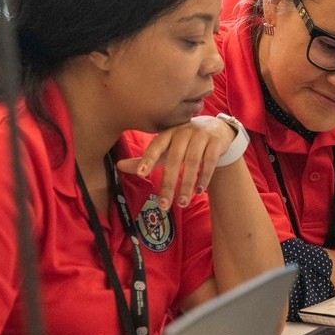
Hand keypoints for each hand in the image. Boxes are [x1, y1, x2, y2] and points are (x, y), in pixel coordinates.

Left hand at [116, 116, 237, 210]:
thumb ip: (146, 158)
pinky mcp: (216, 142)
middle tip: (163, 205)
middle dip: (168, 183)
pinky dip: (204, 178)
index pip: (156, 145)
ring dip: (186, 184)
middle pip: (174, 159)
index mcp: (167, 133)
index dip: (148, 158)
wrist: (216, 129)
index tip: (140, 174)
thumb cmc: (185, 141)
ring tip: (182, 203)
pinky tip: (199, 191)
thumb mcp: (166, 148)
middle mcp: (183, 132)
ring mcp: (201, 136)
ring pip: (192, 162)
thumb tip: (119, 166)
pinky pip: (209, 162)